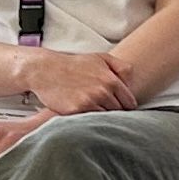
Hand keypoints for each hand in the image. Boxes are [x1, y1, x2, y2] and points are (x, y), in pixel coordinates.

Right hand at [16, 50, 133, 118]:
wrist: (45, 70)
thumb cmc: (73, 65)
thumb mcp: (101, 58)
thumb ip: (122, 67)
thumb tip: (133, 83)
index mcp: (111, 80)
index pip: (129, 102)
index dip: (124, 106)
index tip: (118, 107)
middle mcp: (103, 91)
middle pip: (118, 112)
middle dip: (113, 112)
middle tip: (103, 109)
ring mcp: (90, 102)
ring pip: (106, 118)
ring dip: (101, 118)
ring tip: (92, 111)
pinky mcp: (77, 111)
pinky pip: (90, 122)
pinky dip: (89, 121)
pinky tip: (83, 115)